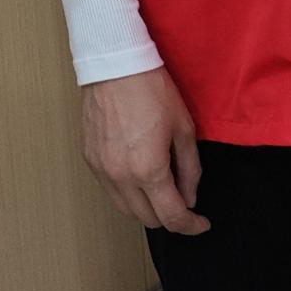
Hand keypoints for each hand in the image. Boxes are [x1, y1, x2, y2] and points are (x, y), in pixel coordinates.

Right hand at [80, 67, 208, 234]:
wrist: (115, 64)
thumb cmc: (151, 90)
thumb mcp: (183, 128)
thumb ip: (190, 169)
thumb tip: (189, 196)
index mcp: (148, 170)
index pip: (172, 217)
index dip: (191, 226)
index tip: (201, 223)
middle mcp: (121, 177)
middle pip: (148, 220)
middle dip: (170, 217)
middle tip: (183, 200)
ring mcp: (101, 170)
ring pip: (126, 210)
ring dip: (146, 208)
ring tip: (161, 190)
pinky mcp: (89, 160)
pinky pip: (110, 190)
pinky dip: (127, 192)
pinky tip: (139, 175)